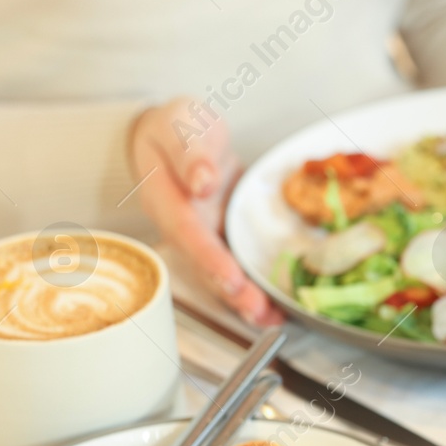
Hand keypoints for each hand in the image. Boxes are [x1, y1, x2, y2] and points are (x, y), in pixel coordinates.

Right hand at [128, 98, 280, 324]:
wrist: (175, 136)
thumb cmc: (176, 128)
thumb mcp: (182, 125)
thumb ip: (192, 154)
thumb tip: (203, 182)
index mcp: (166, 199)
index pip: (188, 233)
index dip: (209, 258)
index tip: (231, 278)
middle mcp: (182, 226)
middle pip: (205, 265)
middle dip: (232, 291)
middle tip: (258, 311)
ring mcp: (201, 236)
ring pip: (220, 274)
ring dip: (245, 300)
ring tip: (272, 320)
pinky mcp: (219, 240)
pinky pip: (236, 267)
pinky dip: (256, 289)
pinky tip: (278, 308)